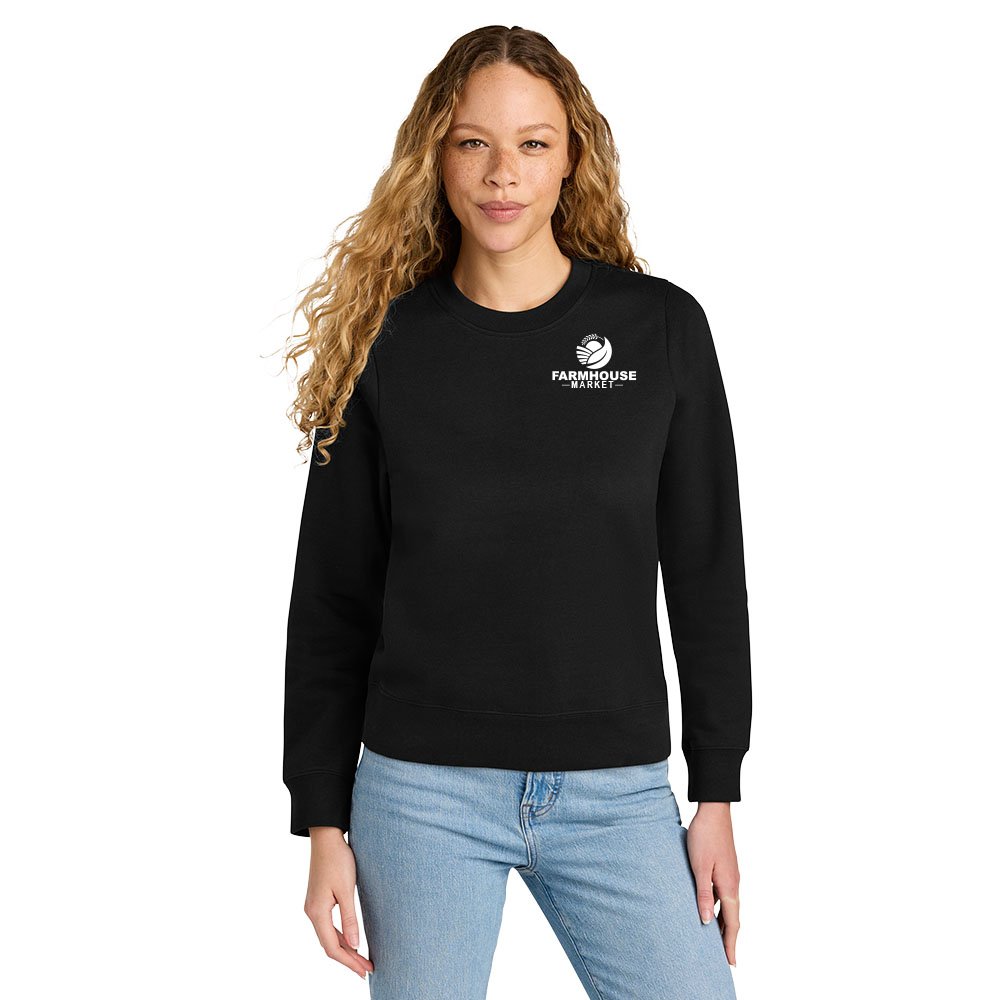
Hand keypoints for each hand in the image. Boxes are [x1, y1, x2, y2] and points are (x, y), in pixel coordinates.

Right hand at [303, 827, 374, 979]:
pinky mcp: (318, 901)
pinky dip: (340, 936)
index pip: (332, 947)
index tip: (365, 970)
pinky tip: (351, 940)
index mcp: (317, 912)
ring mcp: (313, 907)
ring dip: (345, 949)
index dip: (349, 961)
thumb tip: (354, 945)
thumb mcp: (346, 890)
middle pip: (329, 945)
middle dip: (348, 959)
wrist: (326, 838)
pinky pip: (328, 926)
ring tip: (362, 959)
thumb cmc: (338, 860)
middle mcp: (312, 913)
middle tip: (367, 969)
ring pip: (328, 936)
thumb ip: (349, 919)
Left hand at [686, 803, 739, 966]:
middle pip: (733, 918)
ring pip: (729, 906)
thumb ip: (702, 895)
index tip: (731, 963)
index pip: (733, 923)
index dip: (730, 944)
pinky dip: (720, 908)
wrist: (713, 810)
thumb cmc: (704, 837)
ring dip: (724, 924)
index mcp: (729, 886)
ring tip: (715, 940)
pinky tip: (709, 910)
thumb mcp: (699, 867)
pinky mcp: (725, 867)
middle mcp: (733, 883)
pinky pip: (724, 895)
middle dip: (729, 939)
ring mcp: (730, 875)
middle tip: (724, 959)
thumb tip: (705, 922)